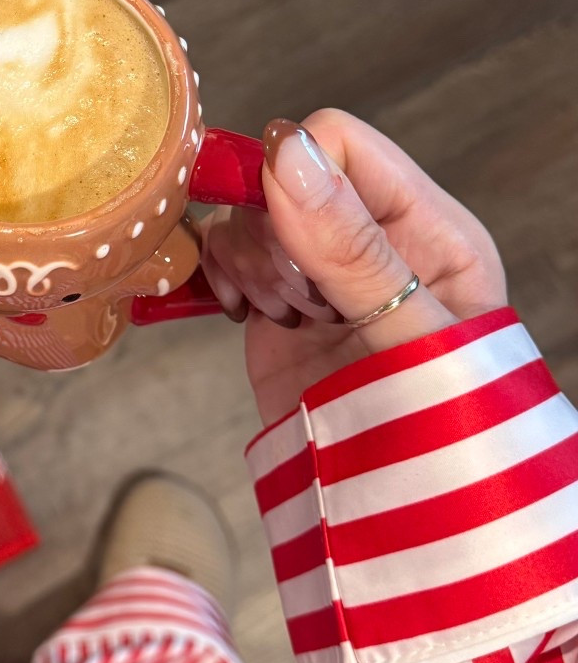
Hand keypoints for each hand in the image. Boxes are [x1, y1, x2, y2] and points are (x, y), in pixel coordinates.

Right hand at [199, 110, 506, 426]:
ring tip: (290, 321)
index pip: (340, 144)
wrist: (404, 519)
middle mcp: (370, 237)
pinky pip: (223, 254)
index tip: (291, 245)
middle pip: (281, 176)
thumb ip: (353, 247)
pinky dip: (220, 277)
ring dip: (252, 265)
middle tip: (306, 305)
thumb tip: (285, 152)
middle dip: (274, 237)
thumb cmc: (442, 428)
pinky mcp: (273, 303)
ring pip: (246, 215)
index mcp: (426, 225)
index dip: (296, 178)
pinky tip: (243, 315)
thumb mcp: (410, 334)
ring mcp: (318, 270)